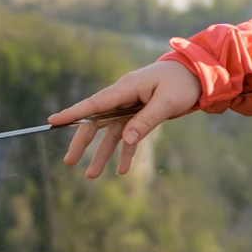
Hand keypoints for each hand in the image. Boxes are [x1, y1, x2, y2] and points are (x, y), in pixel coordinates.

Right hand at [49, 61, 200, 178]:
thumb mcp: (167, 102)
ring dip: (102, 154)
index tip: (53, 121)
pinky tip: (121, 169)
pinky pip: (129, 136)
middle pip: (96, 121)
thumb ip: (146, 121)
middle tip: (69, 161)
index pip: (94, 103)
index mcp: (126, 88)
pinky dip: (125, 152)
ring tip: (91, 176)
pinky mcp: (141, 115)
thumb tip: (125, 140)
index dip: (73, 113)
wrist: (199, 75)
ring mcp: (131, 107)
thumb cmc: (182, 83)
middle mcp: (124, 97)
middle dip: (82, 142)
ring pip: (111, 133)